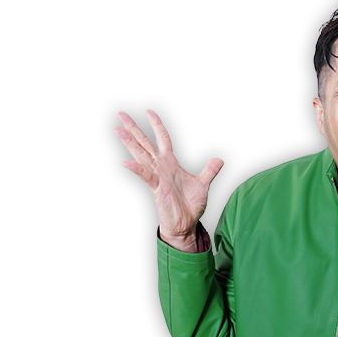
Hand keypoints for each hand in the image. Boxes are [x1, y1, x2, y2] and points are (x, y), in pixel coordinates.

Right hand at [114, 109, 223, 249]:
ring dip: (129, 143)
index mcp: (171, 163)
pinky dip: (136, 169)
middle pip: (145, 142)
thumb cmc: (190, 205)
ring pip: (141, 155)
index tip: (148, 111)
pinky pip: (145, 176)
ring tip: (117, 129)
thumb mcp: (203, 184)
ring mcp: (157, 177)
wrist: (186, 224)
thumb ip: (210, 170)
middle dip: (133, 128)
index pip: (163, 138)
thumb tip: (220, 159)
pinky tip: (126, 162)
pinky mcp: (156, 189)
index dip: (157, 125)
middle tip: (120, 113)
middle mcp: (161, 167)